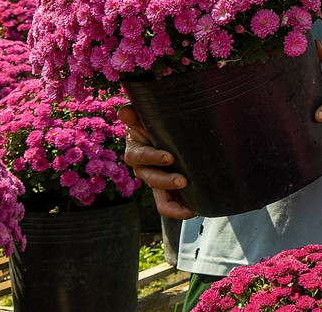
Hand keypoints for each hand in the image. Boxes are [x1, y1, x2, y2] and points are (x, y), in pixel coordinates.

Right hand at [118, 104, 195, 219]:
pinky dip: (181, 210)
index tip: (169, 158)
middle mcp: (144, 170)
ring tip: (191, 206)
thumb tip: (125, 111)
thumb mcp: (143, 117)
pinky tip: (196, 210)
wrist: (160, 134)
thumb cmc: (151, 123)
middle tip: (183, 180)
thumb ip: (134, 114)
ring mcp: (157, 182)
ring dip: (175, 204)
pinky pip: (171, 205)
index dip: (153, 158)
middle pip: (152, 180)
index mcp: (136, 152)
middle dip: (167, 181)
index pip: (140, 157)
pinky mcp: (168, 190)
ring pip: (161, 199)